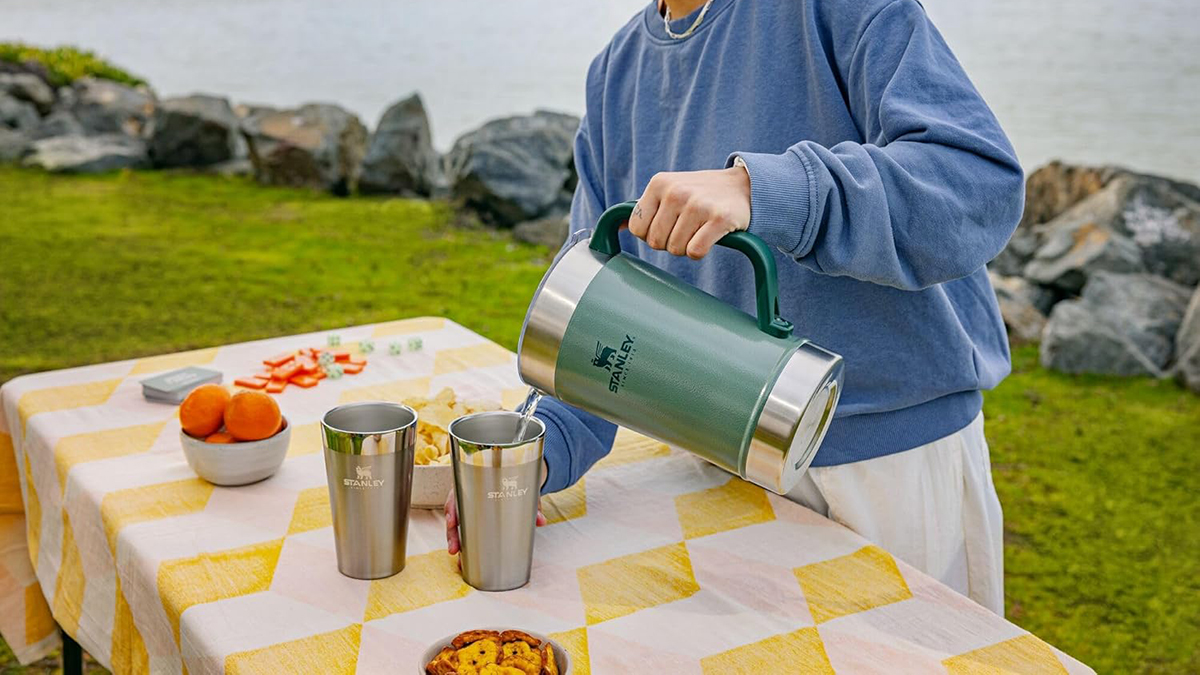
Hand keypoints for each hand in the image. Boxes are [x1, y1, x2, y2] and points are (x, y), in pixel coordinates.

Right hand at [445, 489, 546, 555]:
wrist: (519, 476)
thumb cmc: (516, 481)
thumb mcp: (524, 488)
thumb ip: (532, 504)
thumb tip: (541, 521)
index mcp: (474, 483)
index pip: (457, 494)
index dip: (452, 509)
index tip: (452, 522)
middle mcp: (468, 495)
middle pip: (454, 514)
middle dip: (452, 534)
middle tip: (454, 550)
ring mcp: (470, 508)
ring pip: (457, 526)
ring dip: (456, 543)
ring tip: (460, 561)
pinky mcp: (475, 519)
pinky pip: (466, 531)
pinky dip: (465, 545)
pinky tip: (464, 559)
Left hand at [628, 166, 750, 259]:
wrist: (742, 186)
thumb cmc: (699, 193)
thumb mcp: (668, 191)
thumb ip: (643, 207)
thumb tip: (617, 224)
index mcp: (659, 183)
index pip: (637, 228)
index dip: (651, 234)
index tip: (667, 225)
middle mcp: (676, 192)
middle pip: (656, 242)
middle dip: (670, 242)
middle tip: (686, 227)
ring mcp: (698, 204)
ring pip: (676, 250)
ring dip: (687, 246)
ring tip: (699, 228)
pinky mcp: (719, 219)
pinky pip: (695, 252)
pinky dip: (701, 250)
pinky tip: (710, 236)